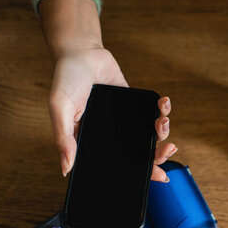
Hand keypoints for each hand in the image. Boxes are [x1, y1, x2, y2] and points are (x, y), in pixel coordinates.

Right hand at [38, 0, 174, 180]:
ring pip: (150, 134)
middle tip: (168, 150)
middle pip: (140, 152)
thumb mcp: (59, 109)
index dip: (139, 172)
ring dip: (162, 132)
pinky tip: (163, 103)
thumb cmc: (65, 79)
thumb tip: (66, 168)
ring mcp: (125, 120)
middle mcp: (112, 134)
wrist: (80, 51)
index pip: (119, 163)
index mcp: (93, 141)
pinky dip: (162, 109)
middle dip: (158, 154)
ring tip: (162, 122)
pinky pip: (153, 112)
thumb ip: (64, 138)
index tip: (157, 176)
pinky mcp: (134, 104)